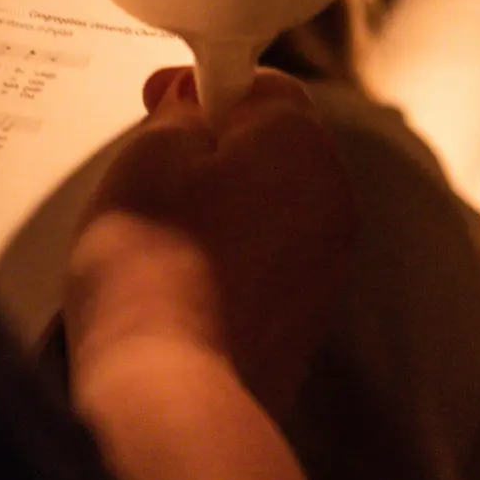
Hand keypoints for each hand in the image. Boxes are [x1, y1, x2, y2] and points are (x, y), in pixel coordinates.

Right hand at [64, 68, 354, 418]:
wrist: (171, 393)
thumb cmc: (155, 267)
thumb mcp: (149, 155)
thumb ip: (179, 113)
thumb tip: (194, 106)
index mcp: (303, 145)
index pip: (262, 86)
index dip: (203, 88)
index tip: (156, 104)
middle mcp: (332, 201)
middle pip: (271, 149)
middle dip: (213, 152)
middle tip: (147, 170)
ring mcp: (325, 268)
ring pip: (268, 208)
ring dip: (220, 208)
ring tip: (156, 234)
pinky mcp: (304, 322)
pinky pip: (265, 264)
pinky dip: (227, 260)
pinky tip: (177, 280)